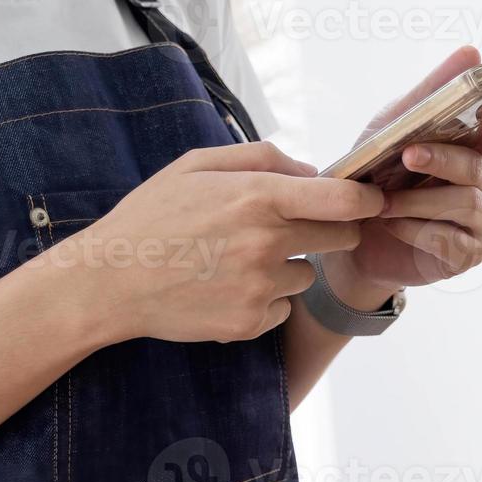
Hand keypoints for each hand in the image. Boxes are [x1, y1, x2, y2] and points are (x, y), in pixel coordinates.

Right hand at [63, 142, 382, 344]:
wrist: (109, 281)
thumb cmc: (152, 216)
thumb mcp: (198, 164)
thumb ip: (262, 158)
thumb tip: (312, 171)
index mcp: (257, 197)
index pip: (344, 201)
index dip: (368, 200)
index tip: (372, 200)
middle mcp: (266, 243)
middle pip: (340, 238)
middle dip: (328, 229)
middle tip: (288, 226)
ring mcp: (260, 288)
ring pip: (307, 273)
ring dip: (288, 265)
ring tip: (237, 258)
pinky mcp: (249, 324)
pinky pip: (282, 307)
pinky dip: (265, 298)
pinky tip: (225, 286)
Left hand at [325, 46, 481, 304]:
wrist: (348, 235)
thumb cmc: (375, 174)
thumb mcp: (391, 127)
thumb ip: (431, 93)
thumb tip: (473, 52)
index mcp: (476, 147)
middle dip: (445, 161)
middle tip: (409, 156)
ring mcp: (478, 221)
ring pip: (465, 203)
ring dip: (417, 199)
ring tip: (382, 200)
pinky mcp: (465, 254)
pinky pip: (450, 239)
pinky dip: (415, 229)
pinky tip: (391, 224)